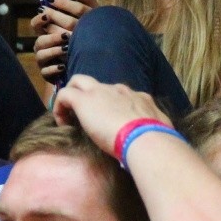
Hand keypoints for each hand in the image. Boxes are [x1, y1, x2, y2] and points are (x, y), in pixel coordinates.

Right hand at [31, 0, 96, 80]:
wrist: (93, 63)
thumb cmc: (88, 39)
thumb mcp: (90, 21)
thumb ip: (86, 5)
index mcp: (50, 31)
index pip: (37, 23)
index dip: (39, 20)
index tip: (47, 16)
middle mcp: (45, 44)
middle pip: (39, 39)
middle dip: (52, 36)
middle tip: (65, 35)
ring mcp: (45, 60)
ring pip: (41, 53)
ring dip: (53, 50)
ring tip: (66, 48)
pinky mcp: (48, 74)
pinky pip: (46, 71)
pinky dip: (54, 68)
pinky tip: (64, 65)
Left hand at [54, 75, 168, 153]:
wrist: (146, 138)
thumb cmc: (157, 138)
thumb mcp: (161, 131)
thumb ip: (156, 130)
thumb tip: (159, 139)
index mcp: (139, 98)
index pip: (121, 95)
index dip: (110, 106)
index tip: (107, 123)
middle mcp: (119, 90)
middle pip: (97, 83)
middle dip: (88, 94)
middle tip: (83, 115)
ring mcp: (101, 92)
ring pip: (79, 82)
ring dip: (72, 98)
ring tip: (68, 119)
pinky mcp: (84, 100)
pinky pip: (64, 94)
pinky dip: (59, 106)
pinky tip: (61, 123)